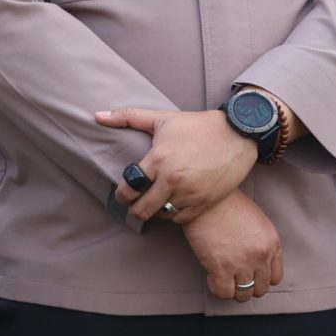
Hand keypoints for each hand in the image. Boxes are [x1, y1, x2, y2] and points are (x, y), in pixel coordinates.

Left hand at [102, 107, 257, 226]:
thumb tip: (97, 115)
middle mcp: (173, 180)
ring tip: (155, 203)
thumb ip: (127, 116)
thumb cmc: (197, 125)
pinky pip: (182, 219)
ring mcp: (191, 194)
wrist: (238, 134)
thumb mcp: (162, 118)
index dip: (121, 195)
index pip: (129, 189)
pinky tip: (172, 204)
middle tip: (134, 204)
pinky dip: (174, 215)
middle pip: (142, 210)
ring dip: (156, 212)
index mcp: (158, 160)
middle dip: (134, 209)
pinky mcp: (206, 202)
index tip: (122, 195)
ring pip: (162, 216)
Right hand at [179, 191, 283, 302]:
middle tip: (233, 278)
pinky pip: (224, 293)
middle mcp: (261, 256)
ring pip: (243, 295)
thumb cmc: (226, 203)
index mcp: (272, 243)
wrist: (206, 196)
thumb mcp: (256, 220)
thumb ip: (260, 241)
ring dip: (232, 290)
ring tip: (222, 279)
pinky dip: (217, 289)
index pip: (275, 277)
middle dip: (247, 286)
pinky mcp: (221, 268)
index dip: (260, 278)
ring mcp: (242, 263)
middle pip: (260, 289)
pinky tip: (211, 276)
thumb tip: (252, 259)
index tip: (249, 275)